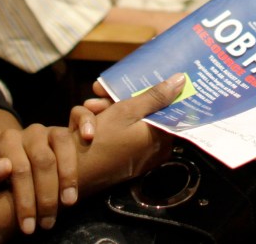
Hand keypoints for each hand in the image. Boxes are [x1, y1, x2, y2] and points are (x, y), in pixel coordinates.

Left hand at [0, 105, 98, 234]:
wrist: (17, 164)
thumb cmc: (2, 178)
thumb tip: (5, 167)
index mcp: (8, 140)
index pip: (19, 169)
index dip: (25, 199)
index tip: (29, 226)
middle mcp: (31, 131)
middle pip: (44, 161)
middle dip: (47, 196)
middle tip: (48, 222)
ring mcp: (51, 129)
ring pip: (63, 142)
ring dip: (68, 174)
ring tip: (70, 202)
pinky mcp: (68, 128)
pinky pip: (79, 116)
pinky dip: (86, 121)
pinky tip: (89, 137)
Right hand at [76, 73, 185, 195]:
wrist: (73, 175)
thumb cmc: (103, 141)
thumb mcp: (127, 111)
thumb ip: (154, 96)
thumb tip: (181, 80)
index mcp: (161, 138)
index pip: (164, 108)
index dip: (147, 91)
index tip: (134, 81)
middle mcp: (152, 149)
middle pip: (139, 113)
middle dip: (115, 100)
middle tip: (98, 92)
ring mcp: (135, 155)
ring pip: (122, 121)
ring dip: (103, 111)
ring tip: (89, 107)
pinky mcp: (118, 159)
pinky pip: (114, 135)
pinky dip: (100, 126)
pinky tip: (85, 126)